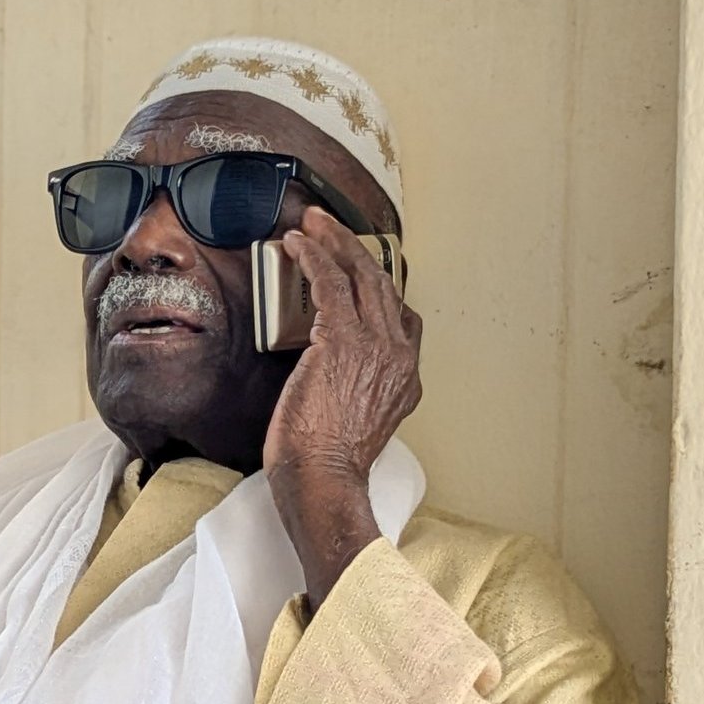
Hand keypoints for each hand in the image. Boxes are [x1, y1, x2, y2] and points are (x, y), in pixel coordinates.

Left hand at [263, 206, 423, 602]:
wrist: (323, 480)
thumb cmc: (326, 464)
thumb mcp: (356, 425)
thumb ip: (357, 393)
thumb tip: (333, 375)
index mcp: (406, 379)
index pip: (403, 319)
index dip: (381, 289)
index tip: (359, 273)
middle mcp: (399, 356)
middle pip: (384, 287)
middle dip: (356, 252)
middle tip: (332, 228)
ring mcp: (375, 346)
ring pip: (361, 276)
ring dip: (335, 243)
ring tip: (314, 223)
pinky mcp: (341, 340)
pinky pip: (330, 283)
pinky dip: (314, 257)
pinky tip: (297, 243)